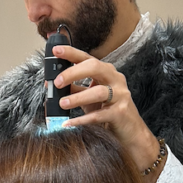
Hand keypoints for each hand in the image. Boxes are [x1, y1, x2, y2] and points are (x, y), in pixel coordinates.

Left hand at [52, 44, 162, 182]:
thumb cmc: (108, 113)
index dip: (71, 53)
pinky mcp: (121, 113)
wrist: (130, 133)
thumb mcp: (89, 98)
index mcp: (106, 72)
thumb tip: (51, 85)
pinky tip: (69, 124)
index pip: (87, 58)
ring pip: (98, 92)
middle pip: (94, 67)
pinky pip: (99, 115)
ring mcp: (120, 95)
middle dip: (73, 73)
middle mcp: (115, 79)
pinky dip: (83, 120)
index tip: (56, 50)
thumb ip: (74, 89)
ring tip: (62, 104)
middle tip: (57, 82)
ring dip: (77, 97)